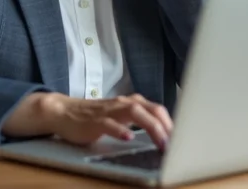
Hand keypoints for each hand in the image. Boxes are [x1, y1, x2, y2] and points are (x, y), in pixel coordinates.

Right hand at [2, 92, 172, 148]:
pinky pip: (110, 124)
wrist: (64, 112)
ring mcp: (109, 111)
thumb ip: (139, 121)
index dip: (171, 123)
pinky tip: (128, 138)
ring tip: (161, 142)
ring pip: (135, 113)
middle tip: (176, 143)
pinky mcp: (95, 121)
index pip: (158, 109)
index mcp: (131, 103)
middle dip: (166, 126)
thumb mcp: (120, 117)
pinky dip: (120, 130)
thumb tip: (164, 134)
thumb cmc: (94, 116)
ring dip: (151, 128)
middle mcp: (123, 104)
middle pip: (151, 109)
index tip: (183, 138)